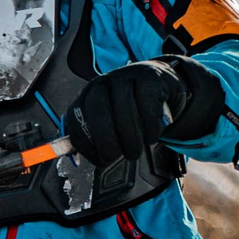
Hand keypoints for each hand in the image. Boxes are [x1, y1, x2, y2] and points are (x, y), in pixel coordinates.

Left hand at [66, 57, 224, 167]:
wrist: (161, 84)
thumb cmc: (134, 110)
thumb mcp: (112, 121)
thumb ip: (97, 137)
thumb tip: (90, 159)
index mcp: (87, 95)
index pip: (76, 119)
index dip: (86, 145)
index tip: (102, 160)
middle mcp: (103, 83)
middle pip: (98, 113)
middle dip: (108, 142)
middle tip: (120, 157)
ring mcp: (126, 77)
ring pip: (124, 110)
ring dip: (131, 138)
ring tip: (136, 151)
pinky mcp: (150, 78)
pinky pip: (147, 106)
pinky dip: (150, 127)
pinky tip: (152, 136)